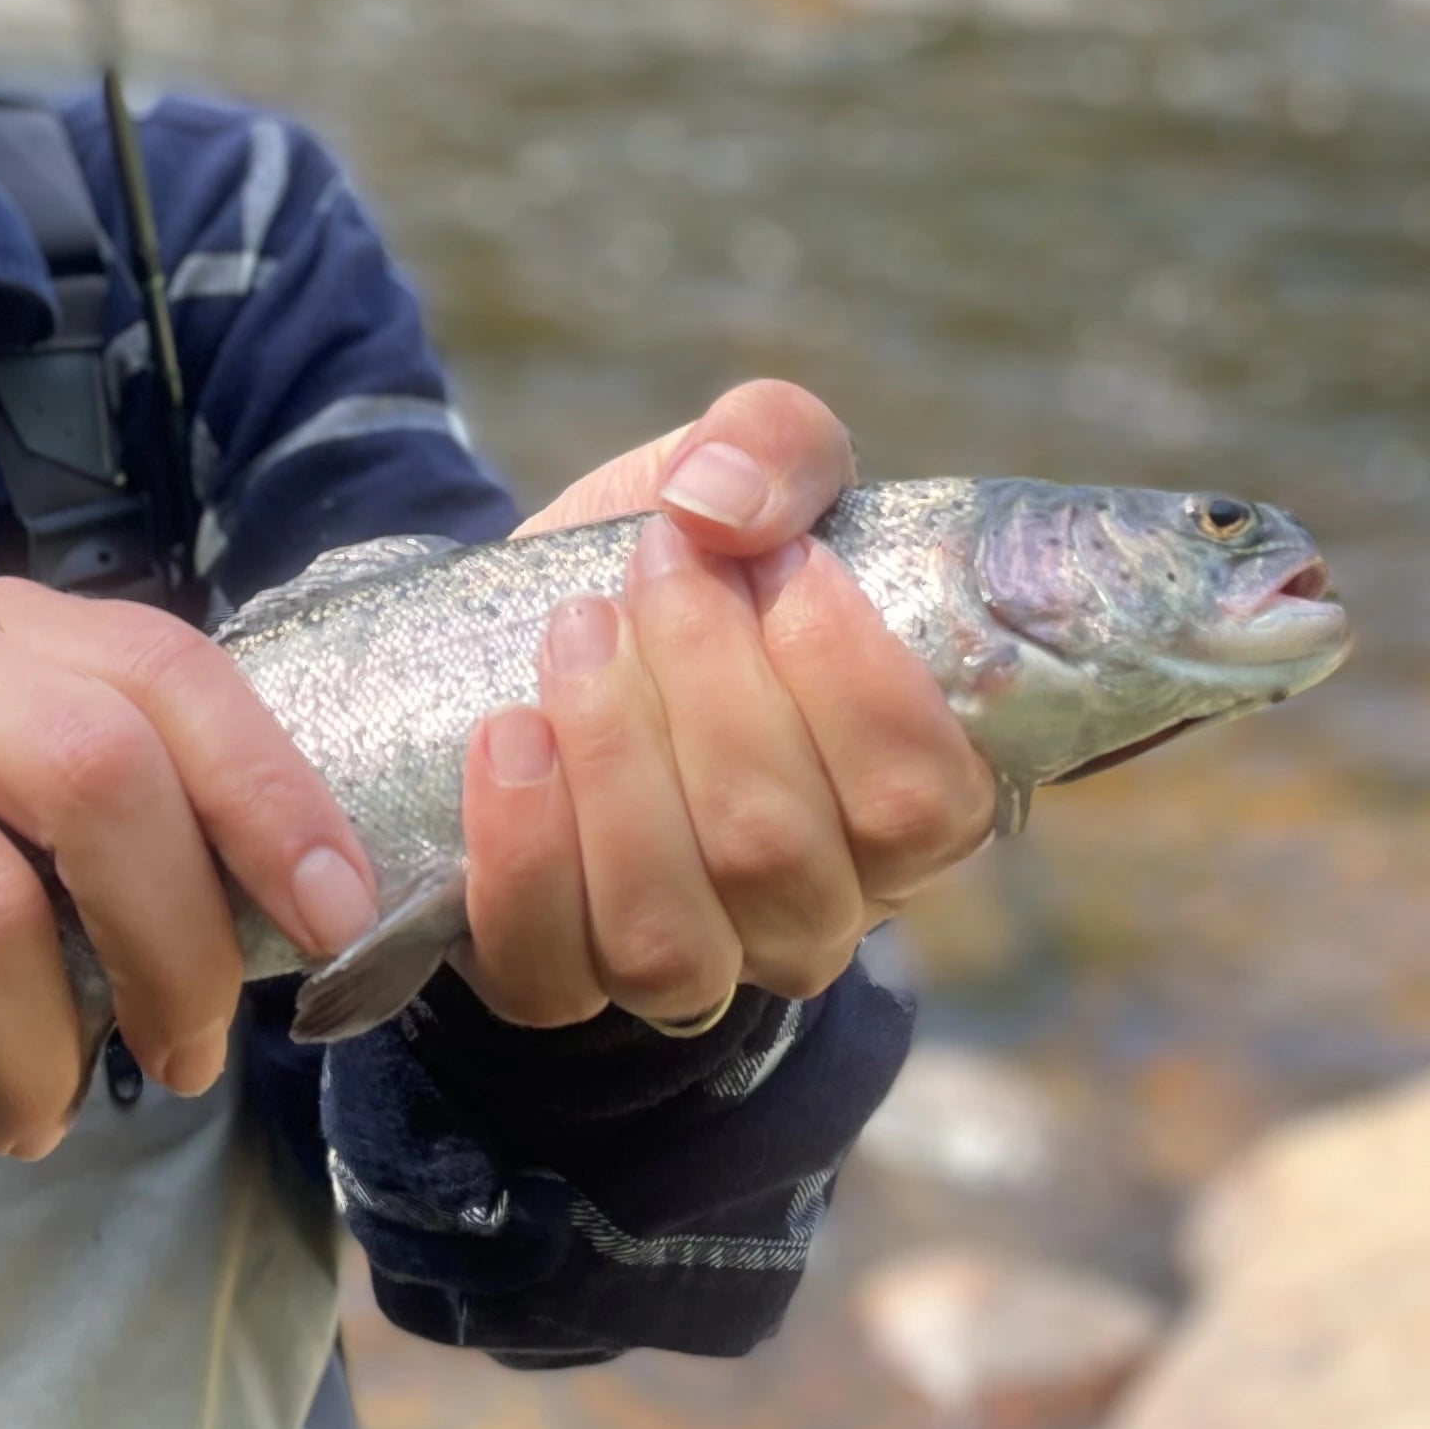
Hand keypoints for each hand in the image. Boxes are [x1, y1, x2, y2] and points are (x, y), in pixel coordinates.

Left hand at [455, 378, 993, 1029]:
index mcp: (904, 808)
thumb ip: (773, 445)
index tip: (774, 559)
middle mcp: (815, 911)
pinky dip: (521, 855)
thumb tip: (721, 503)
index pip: (922, 800)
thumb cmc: (674, 571)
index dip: (847, 674)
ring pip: (668, 931)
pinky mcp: (560, 983)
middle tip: (651, 566)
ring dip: (611, 762)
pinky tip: (507, 738)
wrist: (531, 636)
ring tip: (572, 635)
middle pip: (774, 850)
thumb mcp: (735, 477)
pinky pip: (552, 975)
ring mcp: (692, 967)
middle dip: (702, 683)